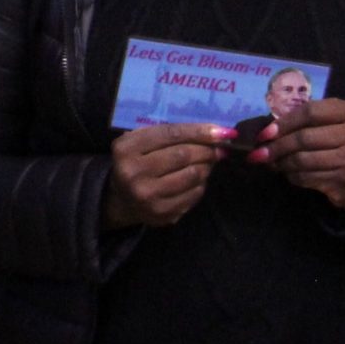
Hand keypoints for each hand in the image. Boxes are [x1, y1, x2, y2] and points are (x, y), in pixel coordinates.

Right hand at [103, 122, 231, 228]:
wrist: (122, 199)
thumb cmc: (136, 162)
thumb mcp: (140, 142)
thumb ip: (169, 134)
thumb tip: (214, 134)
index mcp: (126, 148)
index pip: (170, 134)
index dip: (198, 131)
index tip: (221, 131)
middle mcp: (133, 172)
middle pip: (183, 154)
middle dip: (206, 150)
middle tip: (217, 149)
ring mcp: (148, 195)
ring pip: (192, 175)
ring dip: (206, 167)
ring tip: (206, 163)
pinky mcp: (162, 213)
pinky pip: (194, 194)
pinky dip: (201, 184)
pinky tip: (197, 180)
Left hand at [250, 99, 344, 209]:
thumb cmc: (342, 140)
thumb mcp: (333, 120)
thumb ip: (308, 116)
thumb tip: (268, 128)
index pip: (310, 112)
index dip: (283, 122)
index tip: (264, 133)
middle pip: (304, 138)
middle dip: (276, 146)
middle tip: (258, 153)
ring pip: (303, 160)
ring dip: (281, 162)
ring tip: (270, 162)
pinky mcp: (344, 182)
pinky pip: (307, 178)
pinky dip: (292, 176)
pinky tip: (287, 172)